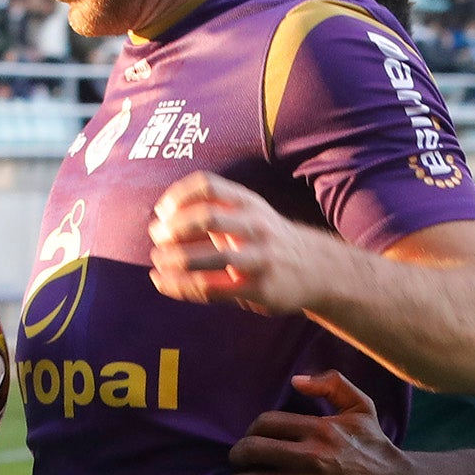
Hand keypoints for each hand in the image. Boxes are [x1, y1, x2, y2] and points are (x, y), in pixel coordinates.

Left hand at [148, 172, 321, 314]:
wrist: (316, 268)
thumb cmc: (266, 239)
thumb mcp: (249, 213)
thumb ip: (214, 210)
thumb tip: (162, 218)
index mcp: (248, 202)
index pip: (207, 185)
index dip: (177, 196)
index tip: (162, 212)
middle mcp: (256, 225)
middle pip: (207, 217)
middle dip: (173, 229)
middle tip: (157, 238)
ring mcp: (260, 258)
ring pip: (211, 258)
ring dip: (175, 260)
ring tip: (157, 263)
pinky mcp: (259, 288)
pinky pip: (212, 288)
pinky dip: (180, 286)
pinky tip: (163, 283)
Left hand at [224, 371, 422, 474]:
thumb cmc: (377, 446)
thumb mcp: (361, 406)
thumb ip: (331, 384)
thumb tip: (295, 380)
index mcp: (318, 429)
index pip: (265, 424)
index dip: (250, 430)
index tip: (250, 438)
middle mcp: (308, 457)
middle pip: (251, 451)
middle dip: (236, 456)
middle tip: (235, 461)